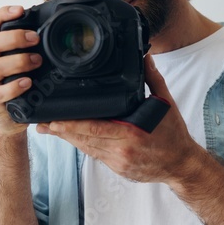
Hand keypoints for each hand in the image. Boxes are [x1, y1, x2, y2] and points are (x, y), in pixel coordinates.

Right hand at [0, 5, 41, 136]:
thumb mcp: (19, 60)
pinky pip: (0, 92)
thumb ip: (28, 46)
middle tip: (35, 38)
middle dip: (15, 38)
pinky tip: (27, 82)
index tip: (20, 10)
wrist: (6, 115)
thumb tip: (54, 27)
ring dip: (19, 61)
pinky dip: (14, 86)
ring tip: (37, 61)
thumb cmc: (16, 81)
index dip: (2, 14)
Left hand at [37, 55, 204, 184]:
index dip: (72, 125)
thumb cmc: (174, 134)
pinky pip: (95, 156)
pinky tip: (70, 138)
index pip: (95, 128)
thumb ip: (152, 79)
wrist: (181, 165)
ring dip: (67, 139)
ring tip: (48, 129)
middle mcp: (122, 151)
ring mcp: (118, 162)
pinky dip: (82, 146)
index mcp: (131, 134)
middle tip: (41, 123)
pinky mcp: (118, 169)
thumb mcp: (166, 104)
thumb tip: (145, 56)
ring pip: (86, 149)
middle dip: (62, 131)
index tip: (55, 118)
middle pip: (84, 140)